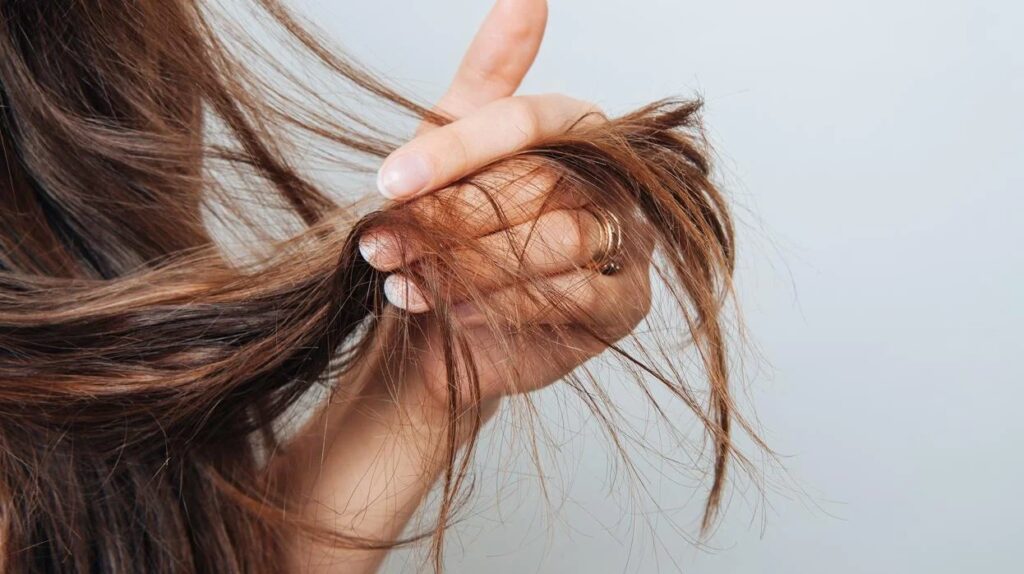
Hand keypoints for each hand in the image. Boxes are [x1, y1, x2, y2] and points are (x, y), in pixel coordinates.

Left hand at [359, 0, 653, 415]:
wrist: (448, 327)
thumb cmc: (454, 230)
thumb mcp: (452, 149)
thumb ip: (487, 75)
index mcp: (576, 128)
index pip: (524, 121)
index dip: (454, 150)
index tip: (387, 182)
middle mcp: (612, 177)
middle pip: (540, 183)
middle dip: (451, 218)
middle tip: (382, 243)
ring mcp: (627, 239)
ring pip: (558, 239)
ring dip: (469, 264)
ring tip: (406, 278)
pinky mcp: (626, 303)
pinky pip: (573, 296)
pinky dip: (504, 305)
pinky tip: (454, 312)